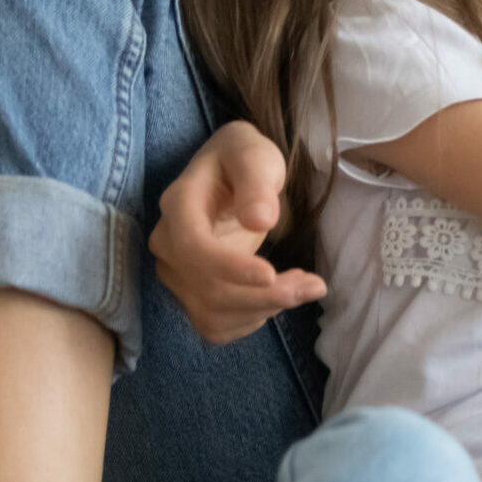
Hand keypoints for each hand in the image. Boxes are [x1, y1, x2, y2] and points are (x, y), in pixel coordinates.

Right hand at [150, 121, 324, 344]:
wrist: (231, 172)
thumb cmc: (244, 159)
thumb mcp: (255, 156)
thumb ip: (256, 183)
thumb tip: (259, 221)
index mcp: (178, 204)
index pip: (191, 247)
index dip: (228, 268)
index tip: (271, 274)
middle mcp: (167, 244)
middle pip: (205, 289)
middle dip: (263, 296)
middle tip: (314, 285)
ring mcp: (176, 272)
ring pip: (211, 314)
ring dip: (264, 310)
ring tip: (306, 286)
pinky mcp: (191, 293)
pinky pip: (215, 325)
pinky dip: (252, 320)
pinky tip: (281, 296)